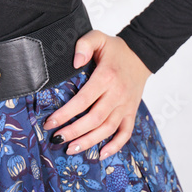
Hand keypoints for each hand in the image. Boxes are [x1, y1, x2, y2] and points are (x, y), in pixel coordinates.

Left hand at [42, 31, 151, 159]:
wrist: (141, 54)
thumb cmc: (114, 48)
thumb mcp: (97, 37)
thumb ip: (84, 45)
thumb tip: (75, 62)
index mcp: (106, 76)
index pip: (83, 100)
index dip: (65, 114)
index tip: (50, 123)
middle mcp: (117, 93)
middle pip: (94, 119)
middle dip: (73, 131)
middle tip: (56, 139)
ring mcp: (126, 105)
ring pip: (108, 129)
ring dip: (90, 142)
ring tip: (71, 149)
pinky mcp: (132, 111)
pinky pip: (126, 132)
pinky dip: (116, 145)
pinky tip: (102, 154)